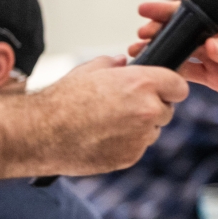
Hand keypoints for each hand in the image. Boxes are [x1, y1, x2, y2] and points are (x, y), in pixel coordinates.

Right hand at [0, 56, 188, 178]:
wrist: (38, 134)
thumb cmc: (61, 101)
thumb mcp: (88, 71)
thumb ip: (113, 65)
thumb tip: (124, 61)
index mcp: (142, 83)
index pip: (179, 86)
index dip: (170, 88)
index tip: (162, 90)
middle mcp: (148, 109)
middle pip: (167, 110)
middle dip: (153, 108)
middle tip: (126, 107)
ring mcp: (141, 136)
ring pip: (153, 130)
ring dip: (140, 128)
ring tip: (108, 123)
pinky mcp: (131, 156)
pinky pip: (138, 147)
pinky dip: (126, 144)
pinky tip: (103, 137)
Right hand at [132, 2, 217, 106]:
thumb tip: (208, 48)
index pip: (196, 11)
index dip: (170, 9)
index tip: (146, 10)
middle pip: (184, 31)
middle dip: (161, 30)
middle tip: (142, 34)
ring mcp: (216, 56)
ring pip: (183, 51)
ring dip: (164, 50)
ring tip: (140, 52)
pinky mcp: (217, 77)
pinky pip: (191, 73)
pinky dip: (174, 71)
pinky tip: (159, 69)